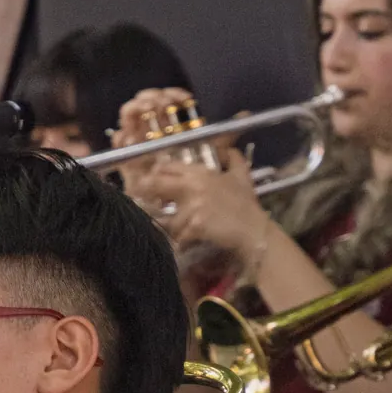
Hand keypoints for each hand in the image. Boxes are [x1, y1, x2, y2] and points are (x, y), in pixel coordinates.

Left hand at [141, 146, 267, 254]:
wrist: (253, 229)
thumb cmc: (246, 203)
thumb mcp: (242, 176)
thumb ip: (233, 159)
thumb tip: (228, 149)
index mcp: (201, 172)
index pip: (168, 166)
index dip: (156, 173)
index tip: (150, 180)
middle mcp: (192, 186)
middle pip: (155, 184)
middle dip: (143, 192)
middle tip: (138, 199)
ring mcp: (192, 207)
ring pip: (167, 217)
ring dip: (170, 225)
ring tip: (177, 231)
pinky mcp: (193, 226)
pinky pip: (178, 235)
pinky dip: (181, 241)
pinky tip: (187, 243)